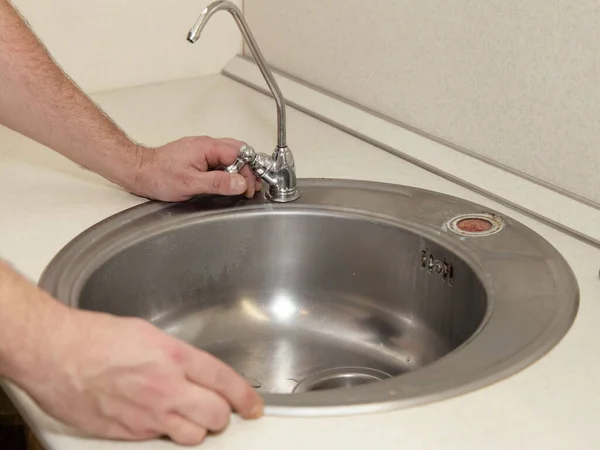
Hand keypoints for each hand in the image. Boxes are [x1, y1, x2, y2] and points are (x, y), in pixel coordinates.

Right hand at [15, 308, 263, 445]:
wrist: (56, 354)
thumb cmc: (95, 338)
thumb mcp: (148, 334)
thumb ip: (178, 356)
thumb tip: (195, 371)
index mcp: (174, 356)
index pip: (225, 381)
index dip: (245, 396)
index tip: (252, 405)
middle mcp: (165, 388)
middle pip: (215, 415)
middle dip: (221, 414)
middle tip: (216, 407)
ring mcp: (147, 414)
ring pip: (193, 436)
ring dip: (196, 427)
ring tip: (187, 414)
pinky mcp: (127, 433)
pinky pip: (160, 440)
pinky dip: (165, 432)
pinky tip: (155, 416)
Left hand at [130, 136, 262, 201]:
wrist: (138, 171)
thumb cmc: (158, 175)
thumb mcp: (190, 183)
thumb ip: (217, 183)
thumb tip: (240, 183)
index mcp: (207, 147)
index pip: (239, 153)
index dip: (249, 171)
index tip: (249, 187)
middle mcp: (206, 144)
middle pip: (239, 151)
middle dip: (249, 168)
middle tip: (251, 186)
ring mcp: (202, 150)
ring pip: (231, 155)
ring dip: (240, 169)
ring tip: (242, 186)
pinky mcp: (198, 157)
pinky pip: (220, 160)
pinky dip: (229, 170)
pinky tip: (228, 182)